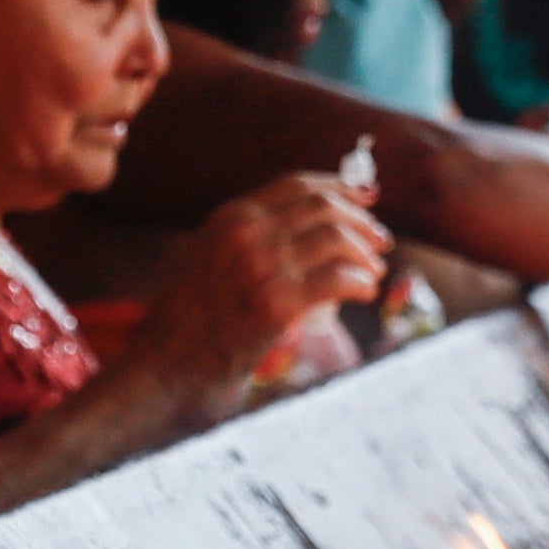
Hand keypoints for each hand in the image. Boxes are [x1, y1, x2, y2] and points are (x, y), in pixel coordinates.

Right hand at [130, 171, 394, 407]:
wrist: (166, 364)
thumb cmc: (188, 319)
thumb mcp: (207, 256)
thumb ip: (245, 236)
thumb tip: (302, 226)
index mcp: (230, 216)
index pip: (298, 185)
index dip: (340, 188)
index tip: (366, 199)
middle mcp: (246, 233)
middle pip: (324, 207)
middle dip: (362, 222)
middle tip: (381, 241)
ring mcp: (262, 266)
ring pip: (337, 239)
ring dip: (366, 254)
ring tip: (374, 272)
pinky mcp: (277, 305)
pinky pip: (338, 280)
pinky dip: (361, 281)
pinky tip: (366, 292)